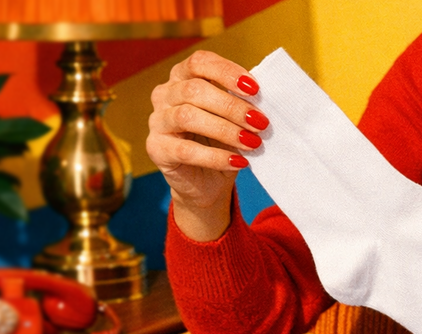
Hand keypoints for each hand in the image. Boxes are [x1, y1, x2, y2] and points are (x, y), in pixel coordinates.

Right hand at [146, 51, 268, 240]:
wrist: (206, 183)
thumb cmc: (221, 143)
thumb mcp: (233, 119)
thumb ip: (241, 102)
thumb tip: (264, 97)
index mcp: (182, 77)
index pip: (199, 62)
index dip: (227, 72)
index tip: (255, 89)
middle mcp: (165, 94)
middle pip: (195, 90)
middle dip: (232, 106)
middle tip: (260, 123)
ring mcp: (157, 121)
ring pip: (187, 117)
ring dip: (225, 130)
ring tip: (252, 143)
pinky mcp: (157, 149)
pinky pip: (186, 150)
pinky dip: (216, 157)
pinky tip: (238, 162)